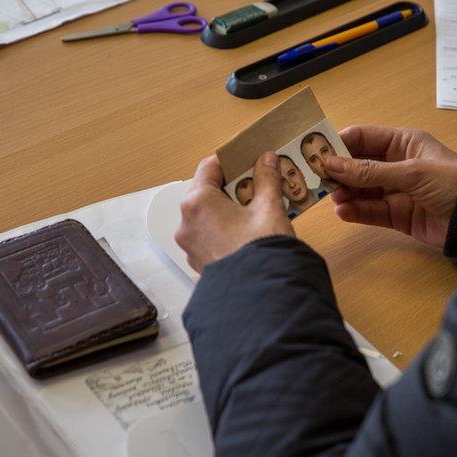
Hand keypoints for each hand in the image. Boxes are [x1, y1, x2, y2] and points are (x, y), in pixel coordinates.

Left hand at [175, 152, 293, 272]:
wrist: (262, 296)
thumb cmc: (261, 251)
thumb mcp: (269, 207)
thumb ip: (267, 179)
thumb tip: (267, 160)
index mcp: (198, 203)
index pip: (210, 167)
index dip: (232, 161)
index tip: (249, 160)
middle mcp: (187, 223)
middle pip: (208, 192)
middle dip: (233, 187)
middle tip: (258, 186)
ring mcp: (190, 246)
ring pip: (208, 216)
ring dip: (229, 210)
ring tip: (257, 211)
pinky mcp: (199, 263)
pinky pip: (210, 237)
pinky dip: (226, 231)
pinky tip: (248, 234)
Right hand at [327, 126, 456, 249]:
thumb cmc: (451, 182)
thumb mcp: (411, 172)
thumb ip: (370, 171)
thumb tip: (331, 164)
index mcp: (403, 143)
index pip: (363, 138)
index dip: (340, 144)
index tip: (317, 153)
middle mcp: (396, 165)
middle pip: (358, 165)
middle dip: (339, 172)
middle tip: (318, 180)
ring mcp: (396, 191)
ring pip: (362, 190)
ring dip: (346, 193)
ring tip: (334, 198)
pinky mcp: (397, 216)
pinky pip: (371, 211)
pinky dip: (356, 212)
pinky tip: (344, 212)